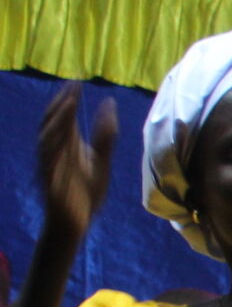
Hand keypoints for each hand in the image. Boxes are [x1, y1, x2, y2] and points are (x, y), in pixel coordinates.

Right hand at [38, 83, 116, 238]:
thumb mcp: (101, 161)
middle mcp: (55, 150)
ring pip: (47, 136)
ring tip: (69, 103)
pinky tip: (61, 133)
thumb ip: (105, 135)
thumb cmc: (87, 193)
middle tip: (73, 87)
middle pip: (53, 121)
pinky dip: (52, 144)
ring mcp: (49, 163)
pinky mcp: (48, 179)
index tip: (78, 83)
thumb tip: (109, 104)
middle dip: (62, 103)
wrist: (77, 222)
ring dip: (57, 118)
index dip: (69, 99)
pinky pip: (47, 158)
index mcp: (67, 144)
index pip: (65, 116)